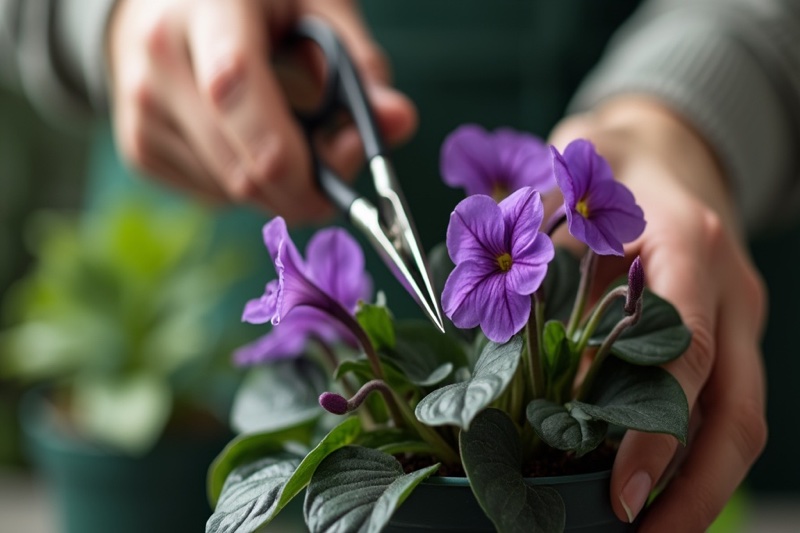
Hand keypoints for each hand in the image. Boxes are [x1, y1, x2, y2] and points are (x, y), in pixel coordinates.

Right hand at [106, 0, 415, 223]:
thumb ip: (359, 67)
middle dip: (303, 187)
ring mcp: (140, 108)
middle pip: (238, 164)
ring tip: (286, 135)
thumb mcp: (315, 9)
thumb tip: (400, 123)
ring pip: (231, 191)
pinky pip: (212, 196)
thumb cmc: (256, 5)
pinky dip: (246, 185)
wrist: (164, 7)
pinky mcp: (136, 147)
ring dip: (278, 186)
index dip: (287, 153)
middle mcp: (159, 58)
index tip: (332, 186)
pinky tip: (245, 141)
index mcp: (208, 8)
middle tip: (338, 163)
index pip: (236, 88)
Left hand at [549, 97, 767, 531]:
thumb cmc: (609, 166)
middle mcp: (730, 287)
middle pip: (737, 408)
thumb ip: (546, 254)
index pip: (687, 353)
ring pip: (743, 416)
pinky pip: (727, 402)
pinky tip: (660, 486)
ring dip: (703, 485)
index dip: (655, 430)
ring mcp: (740, 312)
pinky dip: (697, 452)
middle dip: (696, 488)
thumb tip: (516, 337)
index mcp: (689, 246)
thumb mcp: (570, 193)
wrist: (669, 143)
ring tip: (651, 529)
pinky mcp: (733, 330)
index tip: (620, 490)